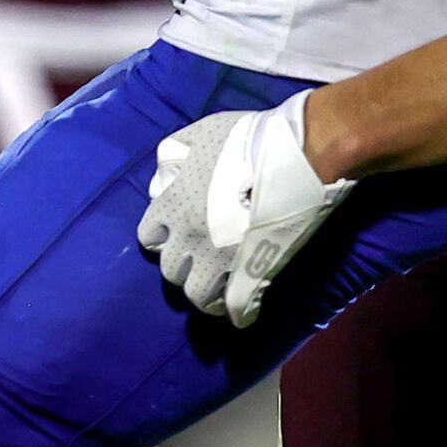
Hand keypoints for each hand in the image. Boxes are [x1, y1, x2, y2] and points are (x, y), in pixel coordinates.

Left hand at [137, 92, 354, 326]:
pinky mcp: (250, 275)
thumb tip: (165, 176)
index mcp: (174, 204)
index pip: (148, 237)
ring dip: (206, 295)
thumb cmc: (250, 139)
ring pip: (197, 296)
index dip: (162, 237)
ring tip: (220, 289)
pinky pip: (236, 308)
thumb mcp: (201, 131)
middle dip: (184, 267)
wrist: (298, 155)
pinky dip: (238, 314)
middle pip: (171, 271)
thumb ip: (175, 152)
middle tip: (202, 259)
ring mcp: (219, 260)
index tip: (176, 235)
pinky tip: (243, 314)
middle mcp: (189, 237)